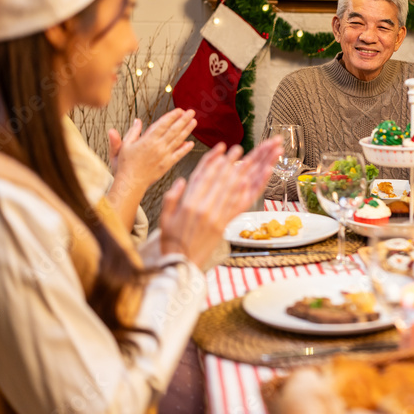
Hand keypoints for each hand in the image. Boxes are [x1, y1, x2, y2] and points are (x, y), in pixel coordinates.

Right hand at [110, 109, 196, 189]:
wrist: (130, 183)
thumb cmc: (125, 165)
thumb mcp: (123, 146)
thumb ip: (131, 132)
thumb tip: (137, 120)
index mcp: (147, 140)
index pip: (163, 124)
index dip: (172, 116)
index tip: (179, 110)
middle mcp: (158, 147)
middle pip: (174, 130)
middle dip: (183, 120)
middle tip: (191, 112)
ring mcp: (164, 156)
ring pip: (178, 140)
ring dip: (187, 130)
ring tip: (194, 122)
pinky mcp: (167, 165)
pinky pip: (179, 155)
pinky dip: (185, 149)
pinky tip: (191, 143)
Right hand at [159, 138, 281, 266]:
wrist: (181, 265)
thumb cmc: (172, 242)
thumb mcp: (164, 218)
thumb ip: (171, 197)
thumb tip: (181, 181)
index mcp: (189, 204)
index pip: (204, 177)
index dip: (214, 161)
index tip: (221, 149)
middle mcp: (204, 209)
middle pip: (220, 180)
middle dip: (230, 162)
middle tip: (239, 148)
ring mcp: (216, 217)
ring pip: (230, 190)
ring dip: (241, 173)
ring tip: (248, 159)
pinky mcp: (224, 226)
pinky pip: (235, 207)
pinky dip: (243, 193)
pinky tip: (249, 182)